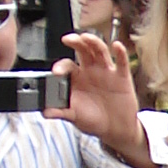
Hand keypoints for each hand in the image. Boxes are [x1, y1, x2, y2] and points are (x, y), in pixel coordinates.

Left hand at [60, 30, 149, 163]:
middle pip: (82, 50)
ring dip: (93, 42)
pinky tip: (116, 46)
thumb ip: (60, 112)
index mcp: (77, 78)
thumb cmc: (94, 120)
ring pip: (99, 51)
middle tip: (68, 39)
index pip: (67, 65)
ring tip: (86, 38)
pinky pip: (121, 62)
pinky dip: (120, 52)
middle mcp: (91, 71)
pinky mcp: (122, 77)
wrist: (115, 130)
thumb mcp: (75, 117)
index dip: (61, 66)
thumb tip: (44, 112)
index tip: (57, 72)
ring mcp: (106, 72)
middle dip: (75, 42)